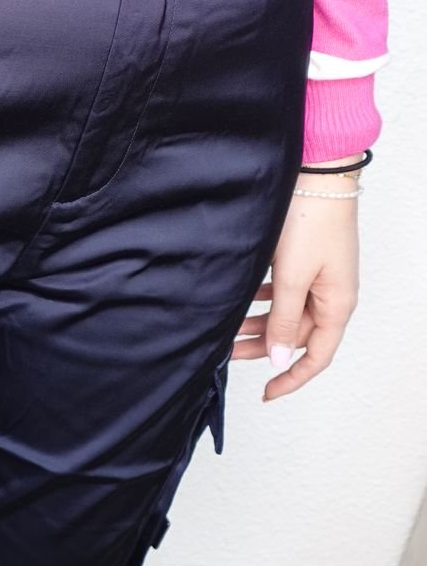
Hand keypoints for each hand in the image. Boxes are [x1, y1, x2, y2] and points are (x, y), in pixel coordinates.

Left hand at [231, 162, 360, 400]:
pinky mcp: (304, 259)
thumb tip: (278, 358)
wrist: (315, 173)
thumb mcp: (292, 278)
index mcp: (337, 305)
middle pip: (297, 335)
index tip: (267, 392)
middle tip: (228, 352)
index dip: (292, 378)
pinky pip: (284, 290)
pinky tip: (240, 298)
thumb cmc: (311, 220)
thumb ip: (283, 320)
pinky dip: (262, 299)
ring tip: (228, 327)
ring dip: (259, 322)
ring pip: (287, 312)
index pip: (317, 356)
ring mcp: (318, 276)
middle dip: (263, 347)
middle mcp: (331, 294)